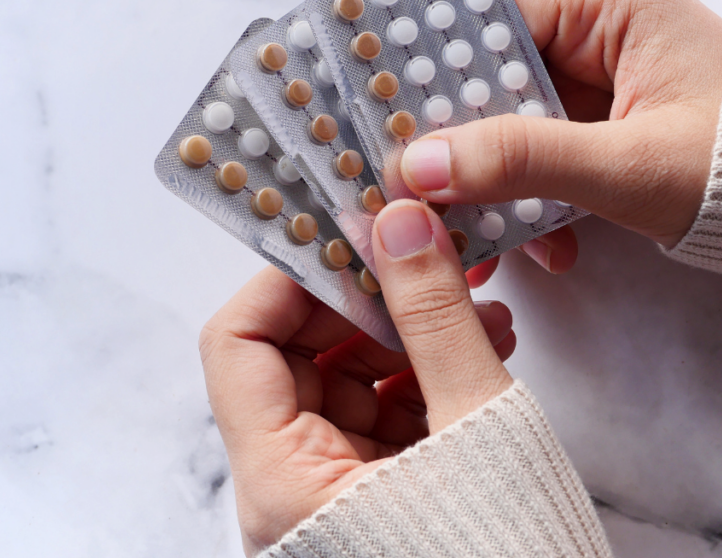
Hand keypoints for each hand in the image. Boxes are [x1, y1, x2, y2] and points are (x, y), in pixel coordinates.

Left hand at [200, 200, 514, 554]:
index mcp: (282, 481)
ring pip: (347, 383)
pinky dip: (426, 376)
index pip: (239, 343)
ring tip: (478, 307)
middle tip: (426, 260)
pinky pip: (383, 417)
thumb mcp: (476, 428)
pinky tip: (483, 347)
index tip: (354, 240)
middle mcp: (289, 489)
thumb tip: (395, 223)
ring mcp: (332, 495)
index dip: (290, 280)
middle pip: (296, 357)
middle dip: (365, 301)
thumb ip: (434, 320)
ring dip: (407, 335)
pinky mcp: (374, 499)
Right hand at [400, 0, 721, 247]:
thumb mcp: (628, 165)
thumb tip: (418, 165)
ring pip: (503, 122)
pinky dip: (528, 198)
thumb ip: (521, 160)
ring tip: (481, 240)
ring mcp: (591, 76)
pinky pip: (534, 151)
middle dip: (455, 145)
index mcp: (603, 0)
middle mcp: (590, 27)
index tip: (387, 129)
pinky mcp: (595, 120)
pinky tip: (544, 245)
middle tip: (417, 195)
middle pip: (485, 76)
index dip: (428, 75)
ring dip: (492, 185)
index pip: (483, 18)